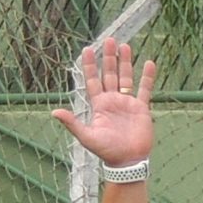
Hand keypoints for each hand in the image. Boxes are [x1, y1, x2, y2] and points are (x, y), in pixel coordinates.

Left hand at [56, 38, 156, 168]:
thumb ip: (72, 123)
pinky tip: (148, 63)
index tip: (87, 49)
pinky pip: (145, 90)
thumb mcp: (87, 136)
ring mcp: (127, 103)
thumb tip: (54, 112)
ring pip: (126, 78)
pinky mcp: (142, 108)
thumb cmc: (107, 151)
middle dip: (109, 58)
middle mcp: (112, 101)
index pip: (93, 80)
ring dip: (125, 62)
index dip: (90, 65)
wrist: (128, 162)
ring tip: (125, 46)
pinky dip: (147, 77)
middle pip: (110, 74)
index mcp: (99, 105)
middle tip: (109, 40)